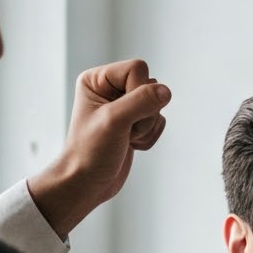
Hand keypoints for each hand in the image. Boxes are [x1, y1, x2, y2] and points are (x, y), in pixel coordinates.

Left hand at [27, 59, 171, 235]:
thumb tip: (166, 91)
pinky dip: (150, 136)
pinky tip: (131, 144)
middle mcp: (111, 88)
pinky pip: (159, 120)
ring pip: (157, 104)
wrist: (87, 183)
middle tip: (124, 130)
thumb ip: (141, 101)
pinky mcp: (135, 122)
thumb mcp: (114, 121)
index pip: (138, 68)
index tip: (122, 116)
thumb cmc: (90, 152)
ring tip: (126, 138)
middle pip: (151, 85)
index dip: (138, 92)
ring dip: (147, 127)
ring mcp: (124, 106)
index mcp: (97, 79)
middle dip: (144, 113)